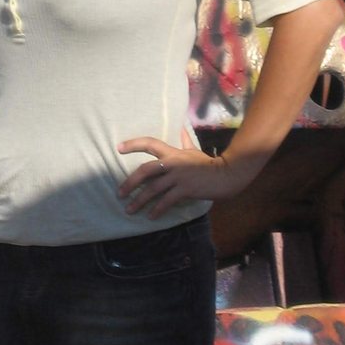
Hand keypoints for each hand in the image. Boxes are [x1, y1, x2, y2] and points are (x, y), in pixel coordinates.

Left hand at [117, 137, 244, 218]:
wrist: (225, 174)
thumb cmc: (208, 163)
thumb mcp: (194, 150)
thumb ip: (185, 140)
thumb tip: (181, 129)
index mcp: (173, 152)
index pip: (150, 144)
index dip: (133, 145)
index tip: (118, 148)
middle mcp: (172, 163)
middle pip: (145, 170)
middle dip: (130, 182)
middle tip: (119, 193)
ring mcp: (178, 177)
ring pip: (153, 189)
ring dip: (139, 200)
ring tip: (130, 209)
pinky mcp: (185, 190)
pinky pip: (167, 201)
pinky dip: (157, 209)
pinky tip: (151, 216)